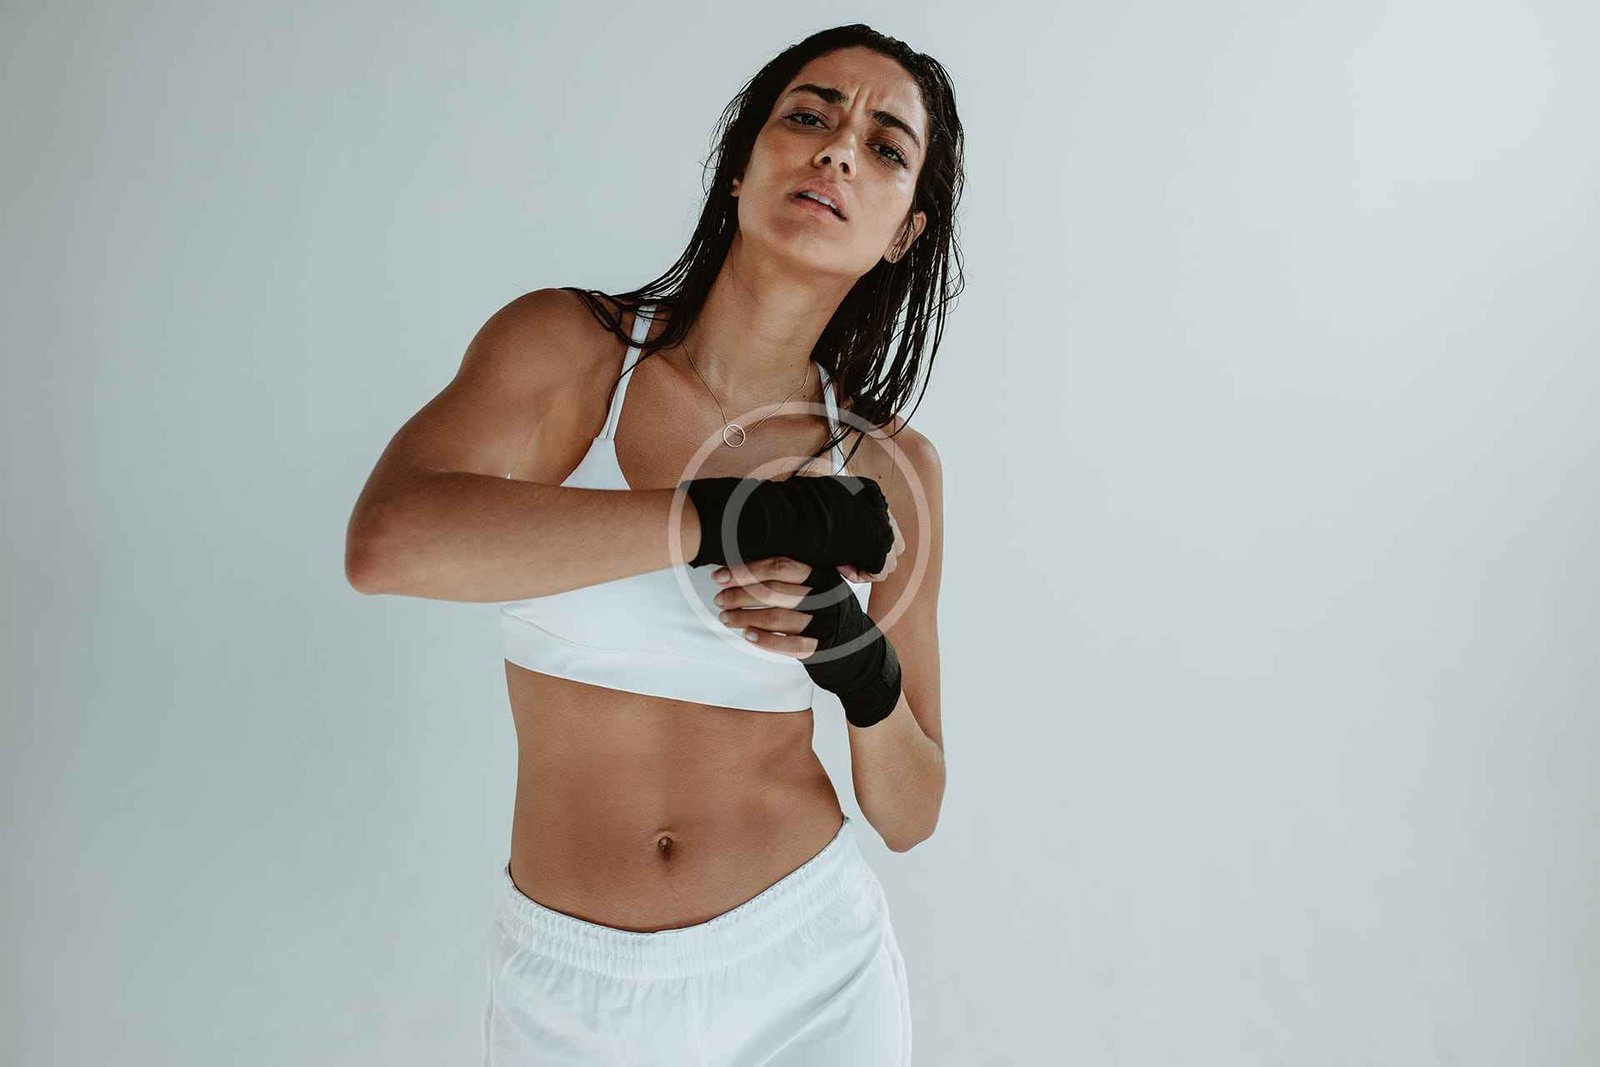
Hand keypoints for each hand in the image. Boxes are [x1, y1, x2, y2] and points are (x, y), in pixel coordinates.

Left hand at [709, 507, 903, 651]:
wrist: (857, 647)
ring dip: (745, 617)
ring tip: (726, 617)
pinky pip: (789, 645)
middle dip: (739, 594)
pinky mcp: (822, 647)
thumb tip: (742, 565)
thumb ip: (792, 575)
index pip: (780, 566)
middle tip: (719, 598)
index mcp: (821, 574)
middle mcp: (824, 596)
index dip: (747, 570)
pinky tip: (747, 635)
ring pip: (777, 617)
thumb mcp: (819, 585)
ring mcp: (824, 622)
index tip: (721, 575)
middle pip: (773, 591)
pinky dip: (765, 640)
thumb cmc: (827, 610)